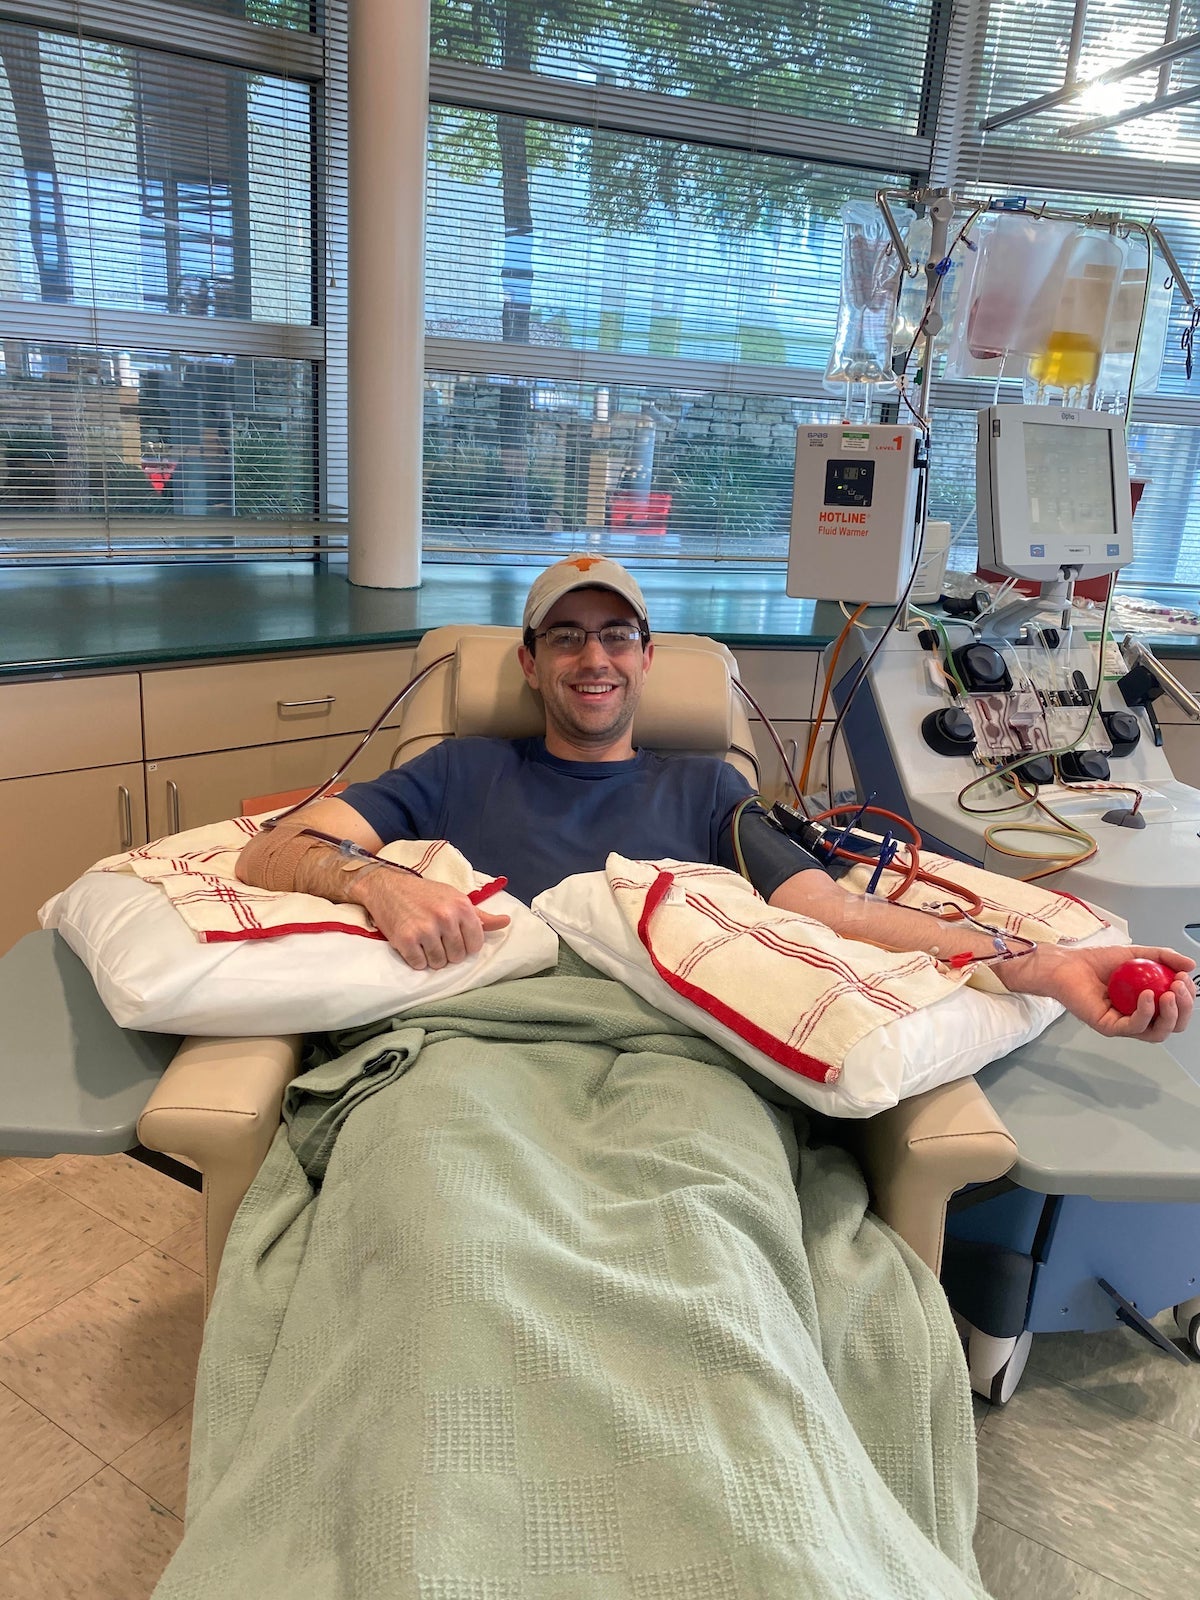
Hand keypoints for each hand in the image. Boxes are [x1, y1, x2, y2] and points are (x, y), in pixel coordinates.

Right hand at [350, 868, 508, 969]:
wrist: (387, 886)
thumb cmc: (425, 894)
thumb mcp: (455, 898)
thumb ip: (480, 915)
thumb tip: (506, 922)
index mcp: (462, 907)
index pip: (475, 945)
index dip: (466, 945)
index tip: (455, 937)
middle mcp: (445, 918)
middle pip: (457, 957)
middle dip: (448, 952)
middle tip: (437, 938)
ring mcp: (424, 930)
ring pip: (439, 963)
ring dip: (432, 957)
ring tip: (425, 941)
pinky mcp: (405, 940)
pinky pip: (419, 964)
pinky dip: (416, 959)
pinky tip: (413, 945)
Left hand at [999, 943, 1194, 1043]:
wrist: (1067, 964)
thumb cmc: (1096, 961)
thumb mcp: (1137, 954)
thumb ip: (1164, 957)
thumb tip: (1192, 966)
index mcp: (1147, 1004)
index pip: (1176, 1010)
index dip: (1187, 998)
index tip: (1185, 978)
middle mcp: (1138, 1017)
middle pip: (1172, 1025)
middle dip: (1184, 1008)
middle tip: (1179, 986)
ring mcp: (1124, 1024)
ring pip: (1157, 1032)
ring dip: (1169, 1014)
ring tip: (1168, 993)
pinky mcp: (1109, 1026)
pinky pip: (1133, 1026)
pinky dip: (1146, 1013)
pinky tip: (1148, 996)